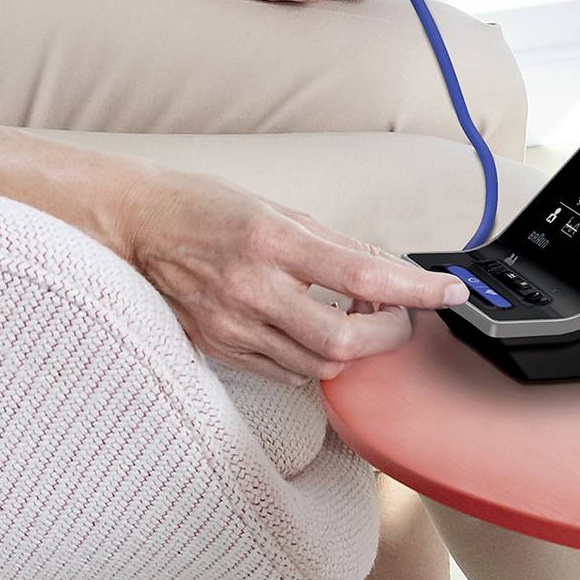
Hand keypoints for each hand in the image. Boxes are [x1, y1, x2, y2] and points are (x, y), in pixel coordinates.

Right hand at [92, 163, 468, 381]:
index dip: (416, 289)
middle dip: (387, 334)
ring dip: (352, 348)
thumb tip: (387, 270)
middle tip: (398, 314)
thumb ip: (332, 244)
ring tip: (353, 317)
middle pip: (344, 340)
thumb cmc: (200, 207)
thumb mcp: (273, 208)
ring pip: (319, 366)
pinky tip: (312, 330)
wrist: (131, 227)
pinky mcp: (219, 349)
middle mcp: (251, 288)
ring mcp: (232, 326)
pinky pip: (285, 373)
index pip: (363, 275)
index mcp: (270, 241)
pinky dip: (312, 358)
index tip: (449, 293)